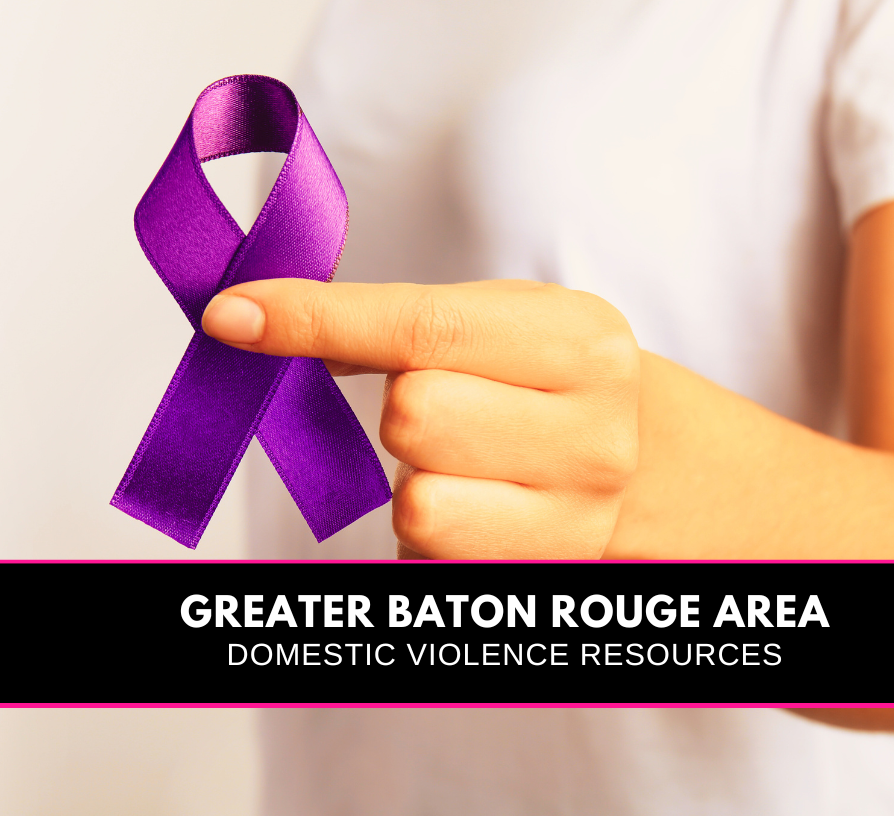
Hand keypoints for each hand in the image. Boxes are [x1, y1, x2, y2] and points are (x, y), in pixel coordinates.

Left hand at [202, 279, 640, 557]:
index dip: (318, 318)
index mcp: (579, 339)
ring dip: (414, 475)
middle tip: (448, 401)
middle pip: (413, 415)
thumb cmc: (562, 381)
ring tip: (469, 458)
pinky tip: (479, 502)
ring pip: (415, 502)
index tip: (234, 315)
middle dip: (405, 405)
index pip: (425, 326)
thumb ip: (402, 321)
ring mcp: (573, 518)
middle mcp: (589, 431)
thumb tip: (264, 322)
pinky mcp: (539, 578)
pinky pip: (427, 557)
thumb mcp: (510, 323)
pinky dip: (430, 526)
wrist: (659, 467)